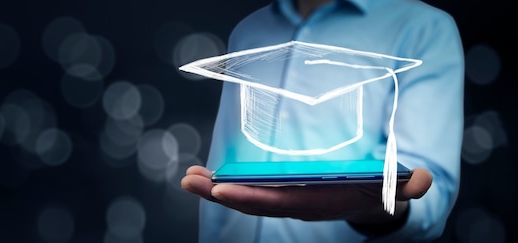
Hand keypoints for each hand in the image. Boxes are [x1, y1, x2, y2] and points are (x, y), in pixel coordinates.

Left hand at [181, 165, 431, 224]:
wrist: (372, 204)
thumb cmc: (378, 192)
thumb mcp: (393, 189)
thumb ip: (404, 186)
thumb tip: (420, 181)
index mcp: (318, 202)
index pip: (280, 203)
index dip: (251, 198)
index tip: (222, 190)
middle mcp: (297, 205)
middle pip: (253, 201)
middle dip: (220, 193)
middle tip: (188, 181)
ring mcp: (287, 200)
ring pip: (247, 197)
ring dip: (216, 189)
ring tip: (188, 178)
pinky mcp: (283, 193)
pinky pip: (251, 190)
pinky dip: (227, 184)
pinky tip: (206, 176)